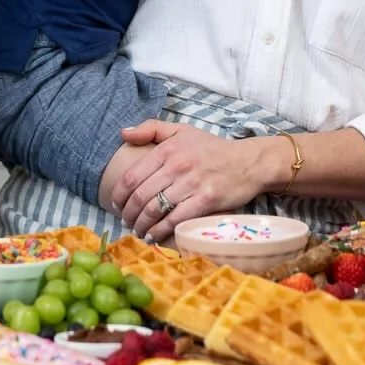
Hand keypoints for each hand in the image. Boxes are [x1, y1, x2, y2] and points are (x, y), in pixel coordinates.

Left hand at [109, 121, 277, 240]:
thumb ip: (151, 128)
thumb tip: (123, 134)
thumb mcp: (182, 130)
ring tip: (138, 230)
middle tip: (125, 221)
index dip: (119, 194)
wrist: (248, 162)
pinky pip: (175, 220)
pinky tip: (153, 235)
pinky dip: (160, 231)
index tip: (116, 204)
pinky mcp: (205, 201)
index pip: (132, 175)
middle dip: (128, 213)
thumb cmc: (212, 148)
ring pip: (155, 210)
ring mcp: (192, 184)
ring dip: (141, 225)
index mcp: (168, 149)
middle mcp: (177, 165)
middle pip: (141, 196)